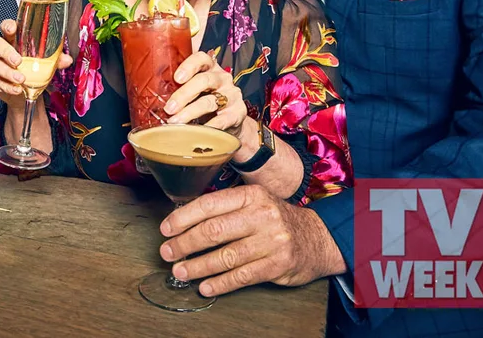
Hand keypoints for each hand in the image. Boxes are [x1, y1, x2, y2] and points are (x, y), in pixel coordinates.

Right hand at [0, 19, 72, 106]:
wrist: (24, 94)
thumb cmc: (32, 71)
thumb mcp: (45, 64)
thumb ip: (55, 60)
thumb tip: (67, 59)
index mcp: (13, 40)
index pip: (6, 27)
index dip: (7, 26)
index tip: (13, 28)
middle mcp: (0, 50)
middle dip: (6, 52)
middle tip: (18, 61)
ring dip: (8, 73)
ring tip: (21, 80)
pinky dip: (6, 86)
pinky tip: (17, 89)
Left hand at [159, 185, 345, 295]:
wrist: (317, 237)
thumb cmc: (275, 219)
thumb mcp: (254, 202)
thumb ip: (225, 207)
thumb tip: (183, 219)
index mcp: (250, 195)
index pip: (209, 205)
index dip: (183, 218)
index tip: (166, 229)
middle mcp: (261, 215)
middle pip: (213, 231)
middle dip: (185, 244)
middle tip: (168, 253)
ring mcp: (271, 241)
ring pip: (225, 256)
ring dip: (198, 267)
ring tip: (181, 272)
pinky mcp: (278, 265)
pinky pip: (242, 277)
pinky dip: (220, 283)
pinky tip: (206, 286)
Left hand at [163, 52, 246, 133]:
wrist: (230, 121)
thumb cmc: (205, 100)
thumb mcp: (194, 89)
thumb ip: (177, 85)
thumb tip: (144, 88)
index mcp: (209, 68)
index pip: (201, 58)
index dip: (189, 66)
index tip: (176, 78)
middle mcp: (222, 78)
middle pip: (204, 81)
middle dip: (184, 94)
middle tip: (169, 108)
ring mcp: (232, 95)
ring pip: (210, 101)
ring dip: (190, 112)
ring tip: (175, 121)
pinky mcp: (238, 113)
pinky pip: (222, 120)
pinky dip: (208, 127)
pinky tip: (196, 132)